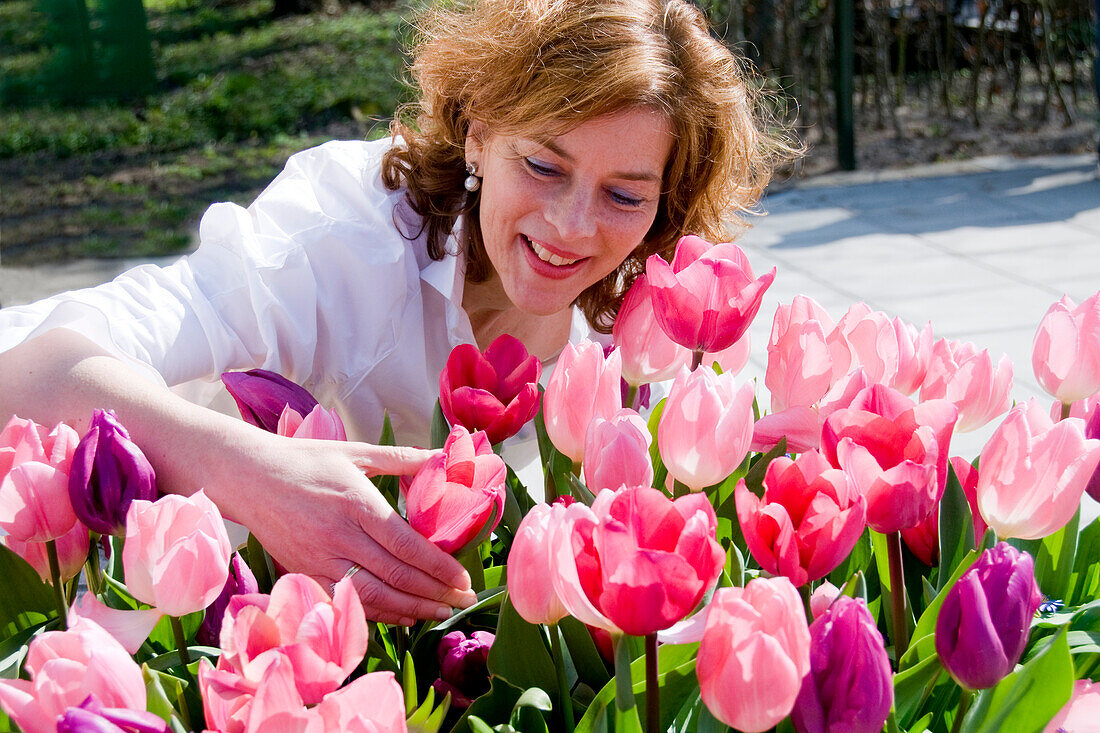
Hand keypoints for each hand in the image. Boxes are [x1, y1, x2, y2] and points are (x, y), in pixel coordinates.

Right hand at [220, 433, 477, 625]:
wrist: (247, 477)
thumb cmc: (306, 459)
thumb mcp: (355, 452)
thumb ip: (401, 458)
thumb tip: (444, 457)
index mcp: (357, 503)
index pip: (406, 544)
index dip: (439, 567)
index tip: (464, 579)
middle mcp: (339, 535)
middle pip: (395, 575)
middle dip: (435, 593)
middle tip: (464, 602)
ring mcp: (319, 559)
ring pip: (373, 595)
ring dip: (411, 609)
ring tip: (440, 613)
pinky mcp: (305, 573)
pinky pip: (347, 601)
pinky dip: (378, 613)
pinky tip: (402, 615)